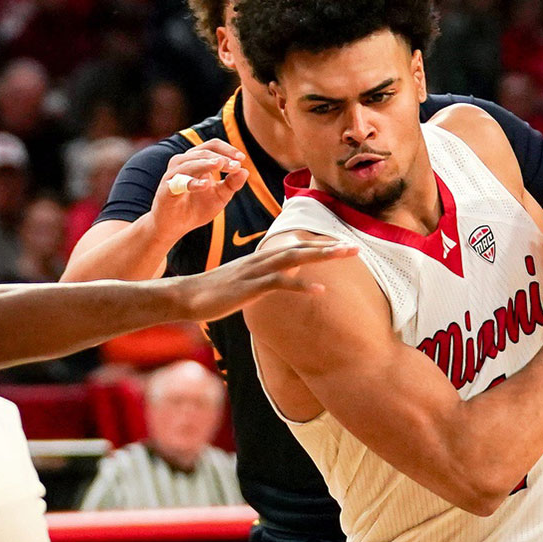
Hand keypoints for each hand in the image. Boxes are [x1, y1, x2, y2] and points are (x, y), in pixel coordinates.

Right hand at [149, 139, 249, 240]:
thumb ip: (232, 184)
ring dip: (206, 163)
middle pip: (203, 151)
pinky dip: (193, 182)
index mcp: (196, 161)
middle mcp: (183, 163)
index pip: (212, 146)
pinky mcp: (166, 189)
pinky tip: (206, 185)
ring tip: (221, 165)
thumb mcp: (220, 196)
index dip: (227, 149)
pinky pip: (180, 183)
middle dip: (221, 158)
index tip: (241, 159)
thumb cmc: (196, 208)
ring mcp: (173, 175)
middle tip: (236, 166)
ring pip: (190, 163)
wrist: (174, 227)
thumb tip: (245, 171)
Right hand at [175, 239, 358, 322]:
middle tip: (356, 246)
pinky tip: (321, 291)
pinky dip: (302, 286)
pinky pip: (280, 284)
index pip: (295, 247)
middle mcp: (261, 259)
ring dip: (321, 255)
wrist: (186, 296)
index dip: (320, 245)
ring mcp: (256, 272)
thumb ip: (267, 276)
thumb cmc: (214, 292)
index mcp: (261, 258)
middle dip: (328, 247)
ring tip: (344, 254)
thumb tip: (287, 274)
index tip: (342, 245)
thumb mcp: (245, 282)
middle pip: (300, 248)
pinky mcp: (250, 288)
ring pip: (294, 258)